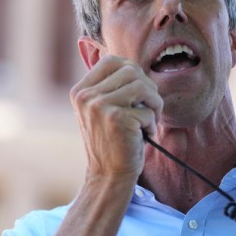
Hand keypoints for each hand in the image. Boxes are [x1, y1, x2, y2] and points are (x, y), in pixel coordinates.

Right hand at [70, 55, 162, 179]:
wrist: (108, 174)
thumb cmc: (113, 141)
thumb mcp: (102, 110)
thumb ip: (112, 87)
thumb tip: (135, 67)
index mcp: (80, 91)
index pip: (111, 60)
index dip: (132, 70)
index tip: (139, 90)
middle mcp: (86, 96)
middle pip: (131, 70)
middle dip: (148, 88)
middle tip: (149, 108)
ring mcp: (99, 106)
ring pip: (142, 86)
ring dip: (154, 103)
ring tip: (151, 119)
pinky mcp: (116, 119)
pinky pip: (147, 111)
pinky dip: (152, 123)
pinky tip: (145, 135)